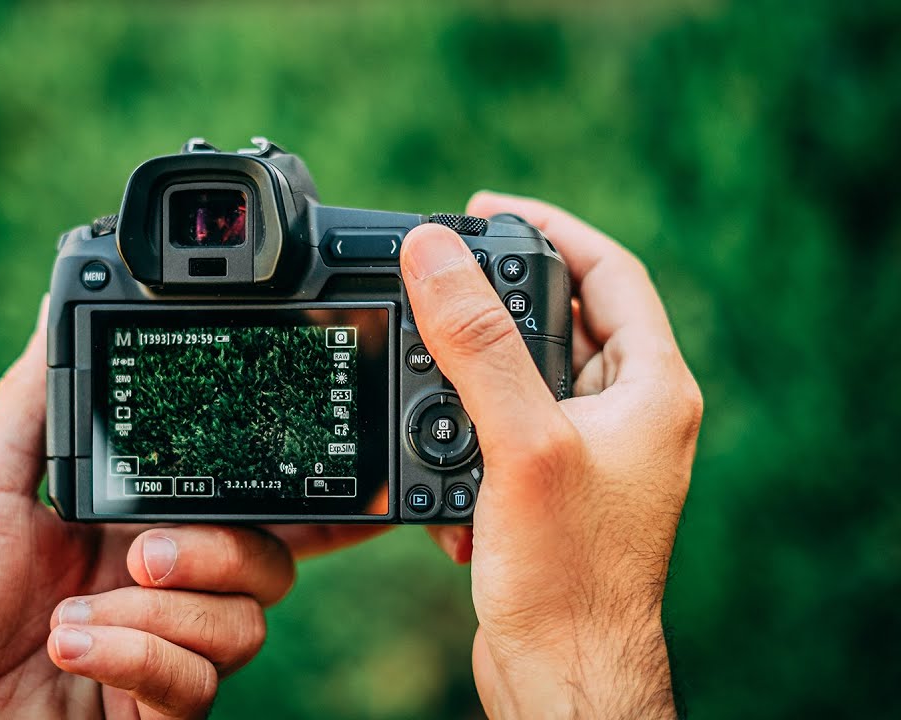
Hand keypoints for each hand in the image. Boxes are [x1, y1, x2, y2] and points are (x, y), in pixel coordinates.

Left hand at [0, 296, 381, 718]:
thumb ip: (35, 398)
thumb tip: (55, 305)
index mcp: (137, 531)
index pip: (239, 507)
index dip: (296, 493)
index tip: (333, 466)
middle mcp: (163, 594)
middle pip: (269, 563)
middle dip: (220, 549)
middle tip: (143, 554)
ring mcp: (164, 658)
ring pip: (246, 625)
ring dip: (158, 614)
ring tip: (73, 615)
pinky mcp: (155, 716)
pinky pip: (198, 686)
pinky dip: (136, 660)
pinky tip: (71, 648)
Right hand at [401, 192, 701, 718]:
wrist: (561, 674)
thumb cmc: (567, 573)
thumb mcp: (520, 439)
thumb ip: (477, 343)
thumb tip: (434, 254)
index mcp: (651, 388)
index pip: (609, 272)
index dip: (549, 227)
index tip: (485, 207)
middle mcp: (630, 416)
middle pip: (564, 319)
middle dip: (498, 299)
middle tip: (440, 277)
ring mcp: (592, 455)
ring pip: (527, 379)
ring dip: (472, 376)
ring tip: (425, 374)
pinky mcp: (554, 492)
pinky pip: (507, 434)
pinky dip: (468, 436)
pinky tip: (440, 470)